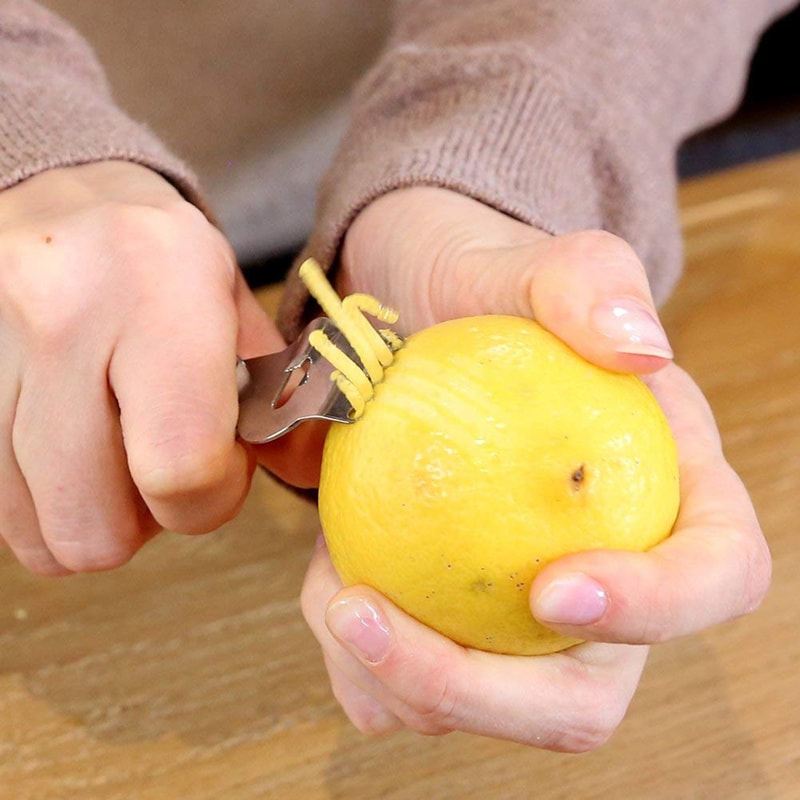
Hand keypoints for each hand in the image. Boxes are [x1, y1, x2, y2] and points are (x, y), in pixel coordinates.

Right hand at [0, 161, 282, 574]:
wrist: (56, 198)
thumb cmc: (163, 262)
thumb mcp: (239, 306)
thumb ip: (279, 398)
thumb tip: (304, 468)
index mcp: (161, 286)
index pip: (179, 466)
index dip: (210, 499)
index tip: (220, 471)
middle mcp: (61, 315)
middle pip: (96, 528)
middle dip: (148, 519)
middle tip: (164, 464)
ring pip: (39, 533)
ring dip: (93, 514)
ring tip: (115, 449)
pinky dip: (45, 502)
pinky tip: (72, 447)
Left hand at [299, 187, 770, 746]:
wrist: (404, 316)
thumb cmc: (473, 287)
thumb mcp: (521, 264)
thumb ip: (587, 282)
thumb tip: (639, 349)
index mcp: (661, 489)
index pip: (712, 573)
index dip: (657, 608)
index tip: (552, 587)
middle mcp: (605, 571)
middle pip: (586, 695)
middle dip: (479, 692)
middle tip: (364, 616)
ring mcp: (525, 615)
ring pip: (489, 709)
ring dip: (394, 679)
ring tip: (331, 591)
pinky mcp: (458, 624)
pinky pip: (416, 692)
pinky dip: (362, 672)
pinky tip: (327, 594)